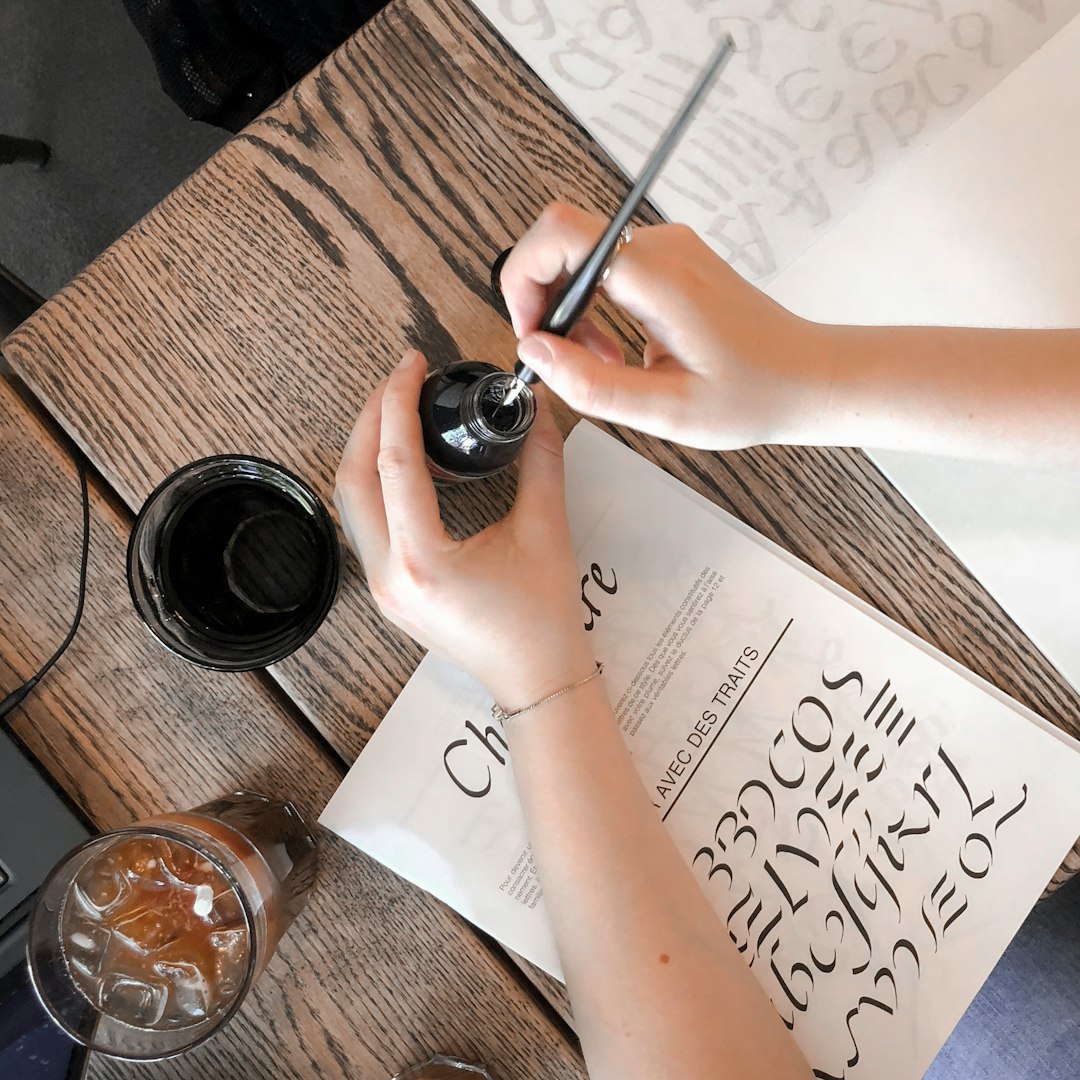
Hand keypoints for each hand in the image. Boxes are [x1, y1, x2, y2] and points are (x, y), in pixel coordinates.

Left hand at [334, 350, 595, 710]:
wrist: (537, 680)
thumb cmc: (542, 620)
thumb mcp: (546, 531)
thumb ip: (539, 461)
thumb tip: (535, 409)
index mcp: (421, 560)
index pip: (394, 462)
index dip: (399, 402)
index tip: (412, 365)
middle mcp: (387, 575)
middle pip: (353, 478)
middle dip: (371, 418)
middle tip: (399, 379)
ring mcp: (381, 588)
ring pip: (350, 502)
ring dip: (367, 450)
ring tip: (398, 411)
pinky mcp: (389, 592)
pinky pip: (365, 524)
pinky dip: (375, 483)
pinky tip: (404, 461)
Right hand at [500, 203, 827, 450]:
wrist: (810, 377)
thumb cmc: (754, 395)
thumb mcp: (667, 411)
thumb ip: (593, 384)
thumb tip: (534, 352)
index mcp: (659, 278)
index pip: (561, 233)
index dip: (525, 277)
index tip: (532, 332)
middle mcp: (662, 248)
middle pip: (563, 240)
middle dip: (544, 301)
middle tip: (564, 358)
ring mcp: (669, 249)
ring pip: (582, 257)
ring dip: (572, 311)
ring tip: (601, 362)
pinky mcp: (672, 261)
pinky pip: (609, 269)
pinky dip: (596, 308)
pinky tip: (618, 351)